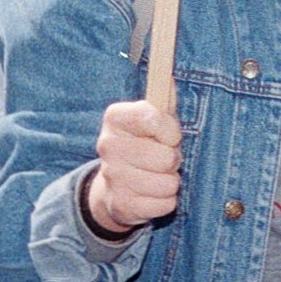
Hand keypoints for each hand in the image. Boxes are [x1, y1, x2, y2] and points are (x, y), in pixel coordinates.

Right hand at [85, 100, 181, 233]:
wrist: (115, 186)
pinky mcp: (121, 205)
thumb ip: (163, 97)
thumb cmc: (142, 144)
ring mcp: (112, 177)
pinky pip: (165, 204)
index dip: (170, 129)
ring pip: (168, 183)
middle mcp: (108, 145)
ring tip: (158, 175)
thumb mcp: (152, 117)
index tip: (171, 135)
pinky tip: (152, 194)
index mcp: (115, 117)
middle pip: (166, 157)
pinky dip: (166, 201)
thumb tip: (167, 76)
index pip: (152, 118)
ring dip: (171, 181)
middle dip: (173, 159)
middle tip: (162, 159)